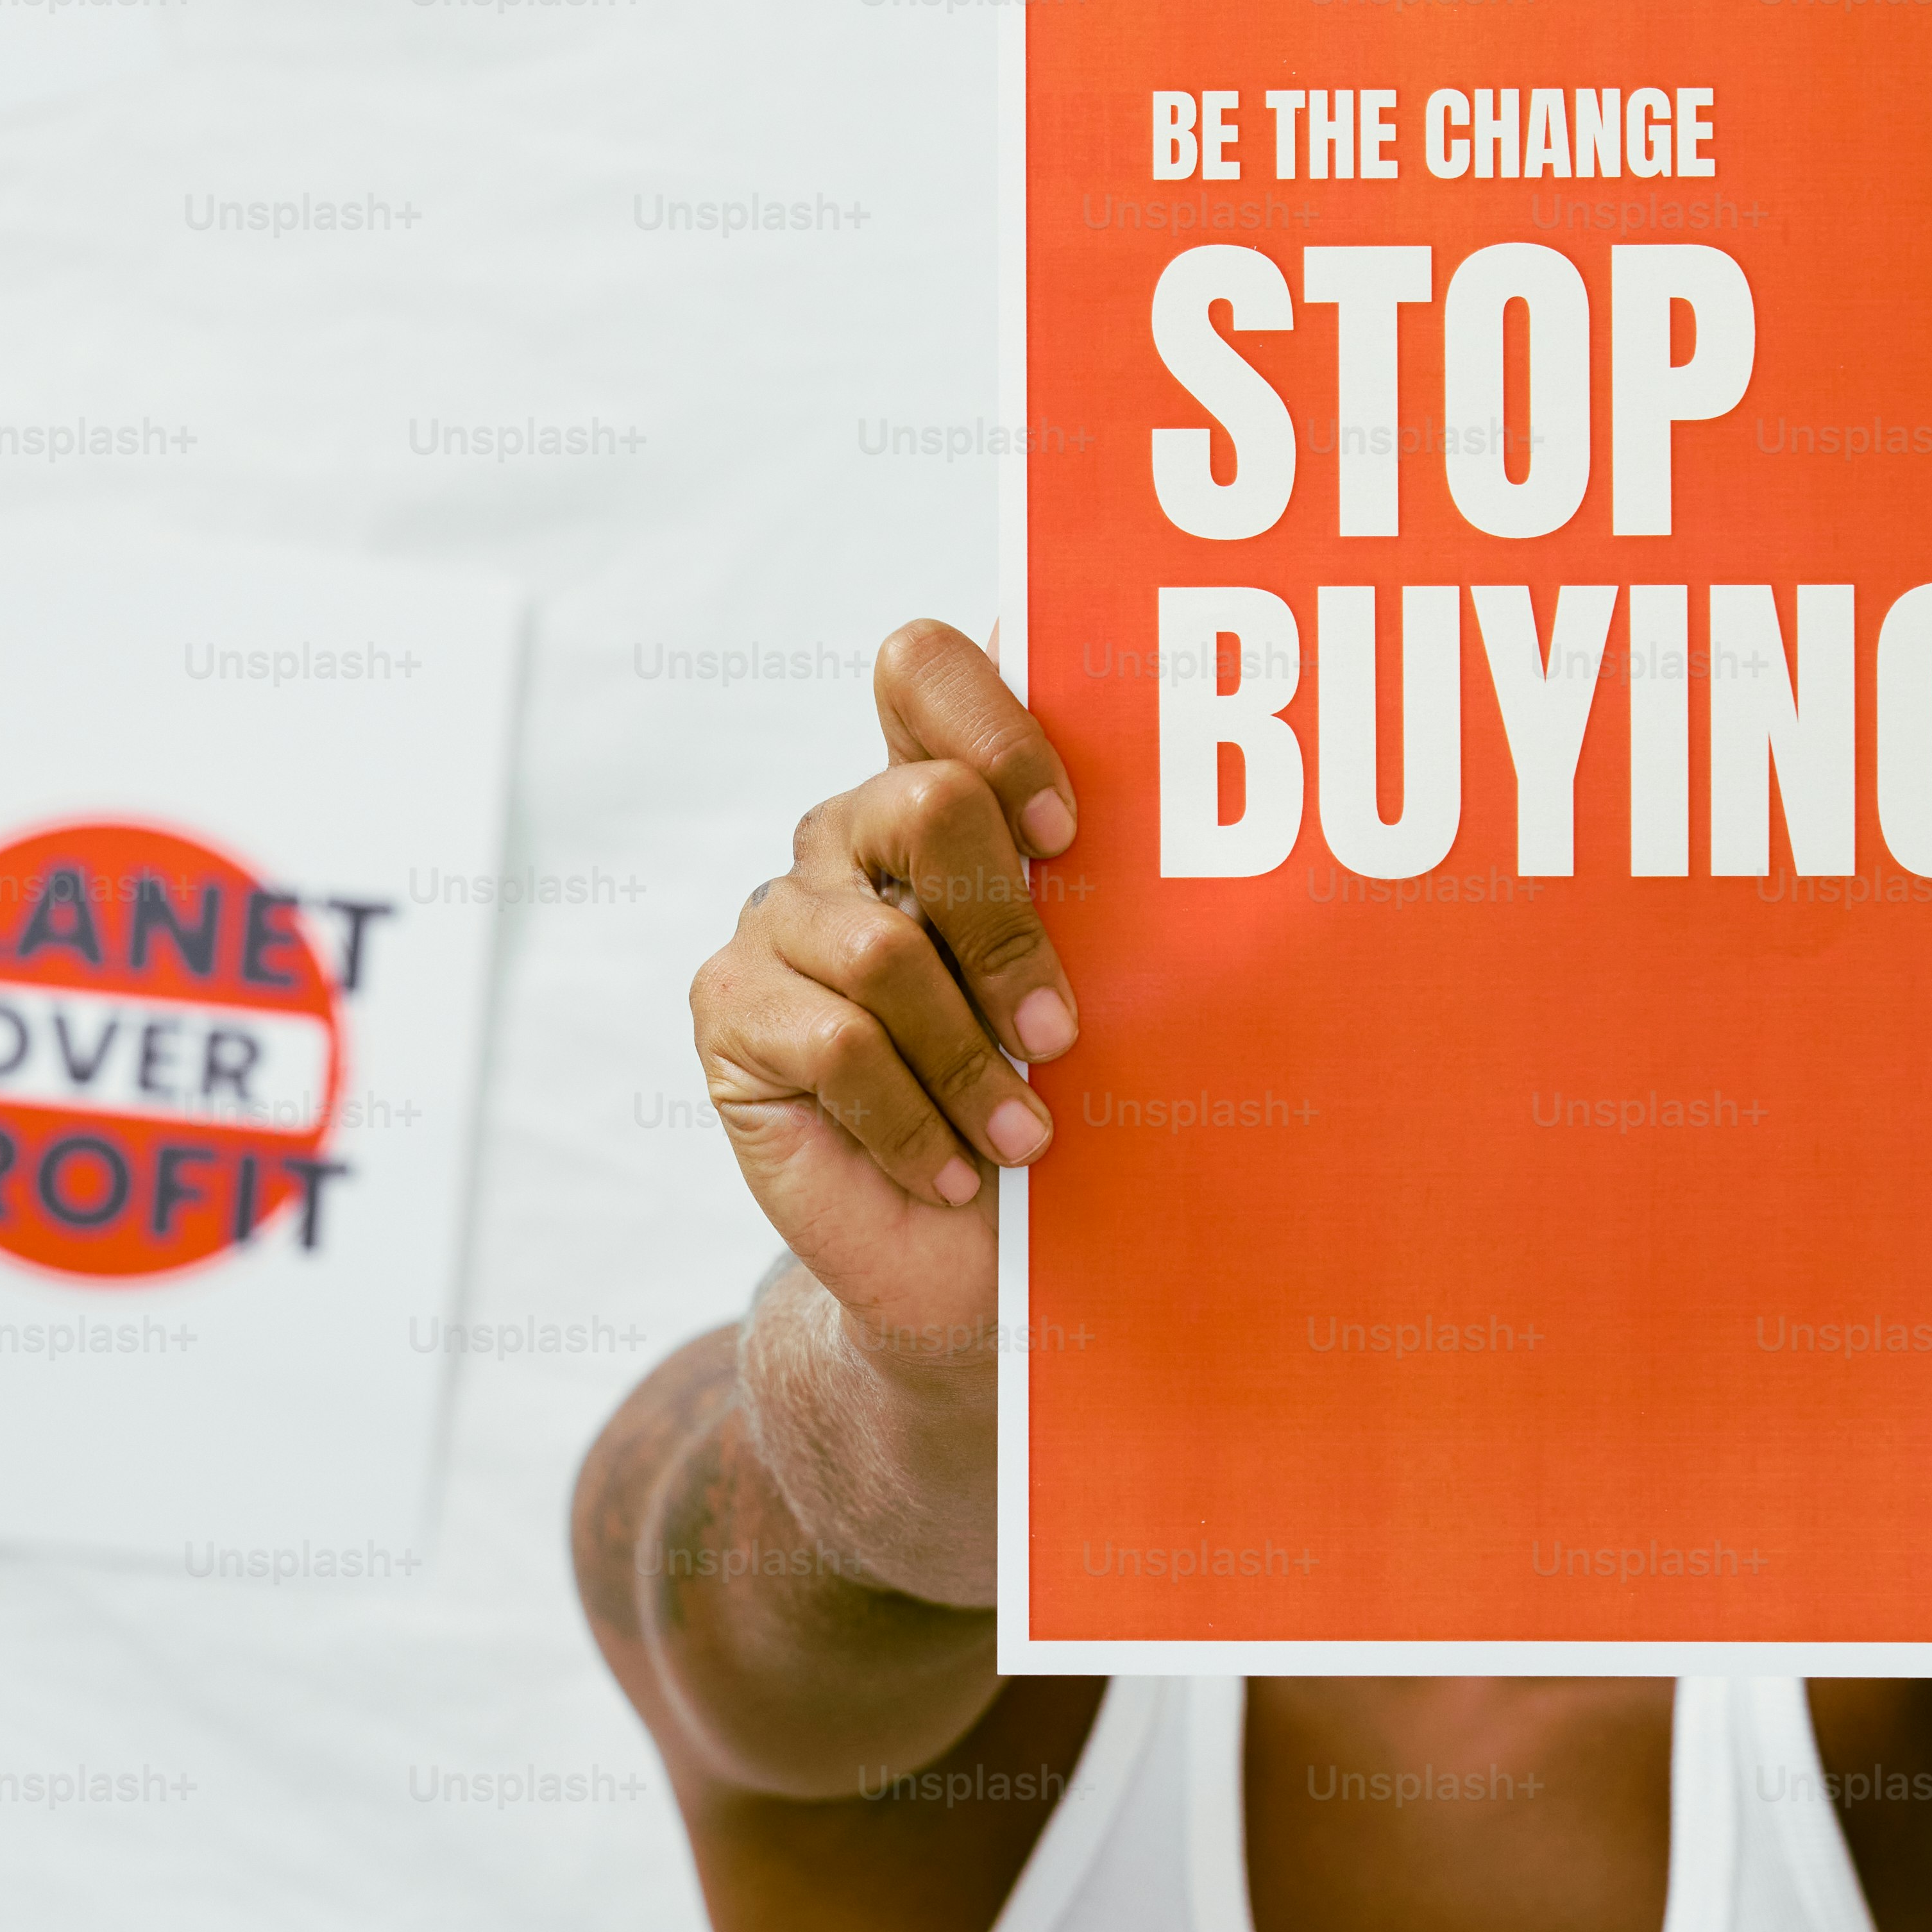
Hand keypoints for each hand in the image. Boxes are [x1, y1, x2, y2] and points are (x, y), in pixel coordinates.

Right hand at [685, 621, 1084, 1361]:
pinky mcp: (731, 1009)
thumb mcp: (1094, 992)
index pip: (925, 668)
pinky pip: (833, 1043)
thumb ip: (1100, 896)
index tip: (1068, 835)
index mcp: (937, 796)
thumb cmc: (1045, 1111)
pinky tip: (953, 1172)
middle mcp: (847, 836)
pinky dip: (914, 1122)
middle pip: (924, 802)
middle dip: (1011, 933)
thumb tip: (1201, 826)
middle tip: (1062, 1040)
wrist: (963, 1263)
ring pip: (887, 949)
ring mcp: (778, 917)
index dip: (1000, 726)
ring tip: (1024, 1141)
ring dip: (973, 1064)